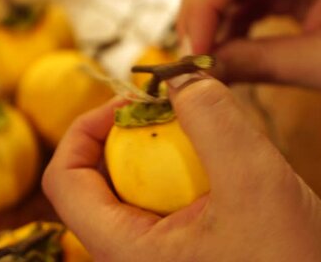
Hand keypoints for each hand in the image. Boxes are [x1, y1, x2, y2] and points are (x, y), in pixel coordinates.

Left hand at [43, 76, 320, 260]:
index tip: (131, 102)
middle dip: (137, 133)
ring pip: (140, 184)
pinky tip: (230, 167)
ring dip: (170, 148)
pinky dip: (191, 168)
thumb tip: (182, 76)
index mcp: (124, 250)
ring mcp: (160, 253)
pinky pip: (171, 197)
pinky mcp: (187, 249)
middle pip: (101, 176)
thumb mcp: (256, 185)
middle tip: (181, 109)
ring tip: (214, 137)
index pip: (64, 179)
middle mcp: (131, 254)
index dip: (85, 128)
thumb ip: (215, 123)